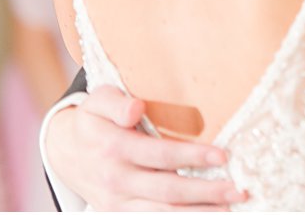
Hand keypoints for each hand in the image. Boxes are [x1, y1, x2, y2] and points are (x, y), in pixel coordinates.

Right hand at [44, 86, 245, 210]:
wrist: (65, 152)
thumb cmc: (93, 120)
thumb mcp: (97, 101)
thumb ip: (116, 103)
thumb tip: (136, 108)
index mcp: (113, 148)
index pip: (160, 155)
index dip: (192, 156)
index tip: (223, 155)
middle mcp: (116, 180)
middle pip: (167, 190)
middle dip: (206, 192)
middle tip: (239, 189)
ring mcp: (117, 202)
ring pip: (161, 213)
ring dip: (199, 214)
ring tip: (231, 208)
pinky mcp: (119, 213)